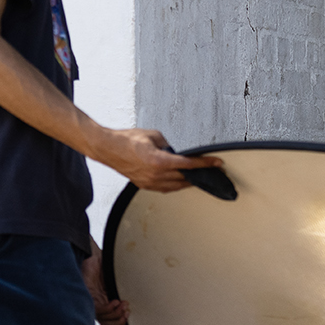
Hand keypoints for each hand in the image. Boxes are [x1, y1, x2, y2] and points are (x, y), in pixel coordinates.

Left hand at [80, 244, 129, 324]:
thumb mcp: (120, 281)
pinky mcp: (88, 296)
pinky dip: (108, 308)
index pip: (112, 322)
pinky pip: (98, 310)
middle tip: (128, 313)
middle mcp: (99, 303)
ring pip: (103, 319)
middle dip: (120, 322)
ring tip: (123, 305)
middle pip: (108, 324)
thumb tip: (140, 297)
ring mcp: (92, 301)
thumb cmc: (106, 264)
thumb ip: (127, 291)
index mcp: (108, 301)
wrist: (94, 253)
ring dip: (115, 315)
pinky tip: (114, 302)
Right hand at [102, 127, 222, 191]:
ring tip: (199, 176)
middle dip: (201, 173)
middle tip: (212, 170)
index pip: (189, 164)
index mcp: (158, 161)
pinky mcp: (144, 185)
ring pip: (177, 186)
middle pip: (186, 178)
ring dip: (189, 181)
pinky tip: (182, 181)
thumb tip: (179, 150)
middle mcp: (155, 175)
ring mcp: (149, 182)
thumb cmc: (126, 140)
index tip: (217, 163)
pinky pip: (166, 189)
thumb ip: (170, 144)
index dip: (205, 164)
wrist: (107, 148)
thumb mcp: (154, 135)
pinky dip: (176, 185)